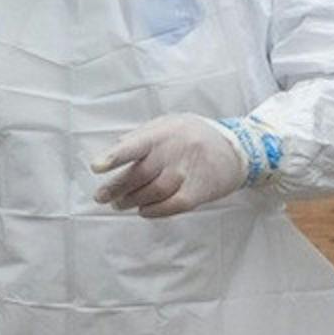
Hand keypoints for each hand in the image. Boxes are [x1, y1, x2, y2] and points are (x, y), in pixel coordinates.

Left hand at [91, 115, 249, 217]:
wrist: (236, 150)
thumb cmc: (194, 136)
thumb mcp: (171, 124)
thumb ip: (144, 135)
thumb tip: (116, 146)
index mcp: (165, 133)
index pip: (135, 145)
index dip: (115, 156)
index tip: (96, 167)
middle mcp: (176, 152)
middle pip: (139, 174)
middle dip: (116, 187)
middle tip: (102, 197)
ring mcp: (188, 172)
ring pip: (152, 192)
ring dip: (132, 201)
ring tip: (120, 204)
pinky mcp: (198, 192)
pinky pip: (170, 206)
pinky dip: (153, 211)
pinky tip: (143, 210)